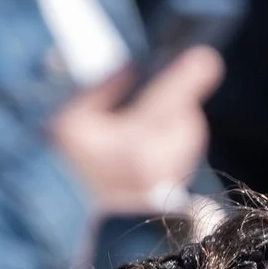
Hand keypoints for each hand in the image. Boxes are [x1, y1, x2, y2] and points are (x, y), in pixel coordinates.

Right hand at [45, 46, 221, 216]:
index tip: (206, 56)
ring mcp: (166, 180)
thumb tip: (134, 66)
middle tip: (144, 103)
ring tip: (138, 126)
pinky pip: (183, 155)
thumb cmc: (61, 161)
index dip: (188, 77)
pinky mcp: (170, 190)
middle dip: (176, 103)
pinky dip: (172, 142)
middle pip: (189, 119)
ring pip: (190, 136)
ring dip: (175, 122)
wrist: (62, 211)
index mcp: (132, 142)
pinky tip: (142, 145)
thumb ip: (104, 89)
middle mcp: (158, 164)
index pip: (168, 101)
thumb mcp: (71, 118)